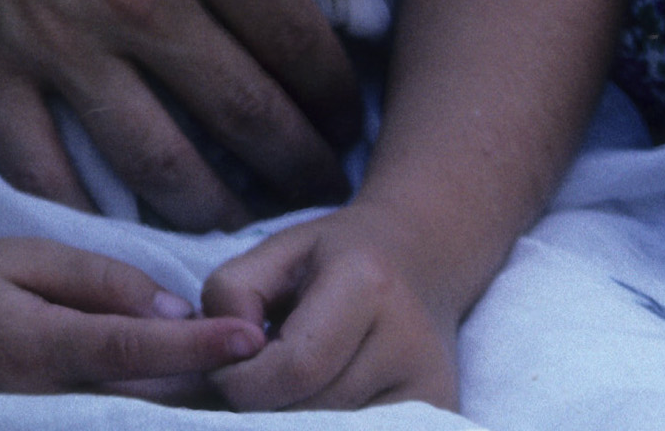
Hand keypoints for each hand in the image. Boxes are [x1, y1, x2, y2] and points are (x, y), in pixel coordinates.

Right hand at [0, 0, 385, 226]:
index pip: (296, 37)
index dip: (337, 90)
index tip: (356, 119)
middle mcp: (141, 2)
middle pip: (244, 116)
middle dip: (297, 166)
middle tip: (325, 197)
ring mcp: (61, 47)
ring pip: (160, 166)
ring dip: (214, 209)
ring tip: (246, 231)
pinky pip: (47, 175)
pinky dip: (88, 220)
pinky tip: (121, 242)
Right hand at [0, 230, 269, 398]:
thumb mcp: (26, 257)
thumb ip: (101, 282)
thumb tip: (175, 312)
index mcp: (38, 351)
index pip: (135, 354)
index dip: (199, 348)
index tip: (254, 336)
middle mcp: (45, 409)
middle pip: (148, 406)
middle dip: (211, 387)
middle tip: (275, 355)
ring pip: (138, 425)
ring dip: (191, 406)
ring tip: (250, 376)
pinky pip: (117, 429)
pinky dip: (158, 413)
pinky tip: (197, 395)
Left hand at [201, 207, 459, 412]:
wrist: (422, 261)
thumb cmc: (337, 257)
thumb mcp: (278, 251)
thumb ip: (232, 292)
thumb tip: (226, 360)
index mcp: (369, 284)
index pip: (294, 369)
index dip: (242, 384)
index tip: (225, 373)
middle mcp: (410, 340)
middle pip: (312, 413)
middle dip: (263, 411)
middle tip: (249, 387)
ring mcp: (431, 388)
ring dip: (291, 422)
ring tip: (284, 392)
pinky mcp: (439, 415)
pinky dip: (325, 429)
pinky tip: (313, 404)